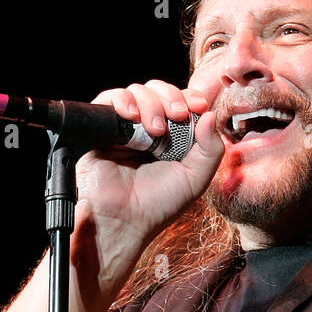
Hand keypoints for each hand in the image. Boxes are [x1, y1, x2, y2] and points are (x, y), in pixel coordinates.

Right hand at [73, 79, 224, 284]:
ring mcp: (125, 127)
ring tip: (154, 129)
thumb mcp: (195, 179)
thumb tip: (211, 114)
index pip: (181, 102)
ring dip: (149, 103)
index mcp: (172, 137)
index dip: (190, 97)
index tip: (198, 105)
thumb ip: (210, 149)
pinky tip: (131, 115)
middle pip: (159, 91)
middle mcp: (148, 129)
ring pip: (136, 91)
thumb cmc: (158, 204)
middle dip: (170, 97)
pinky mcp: (101, 128)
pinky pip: (109, 99)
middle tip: (177, 115)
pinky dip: (122, 100)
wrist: (124, 220)